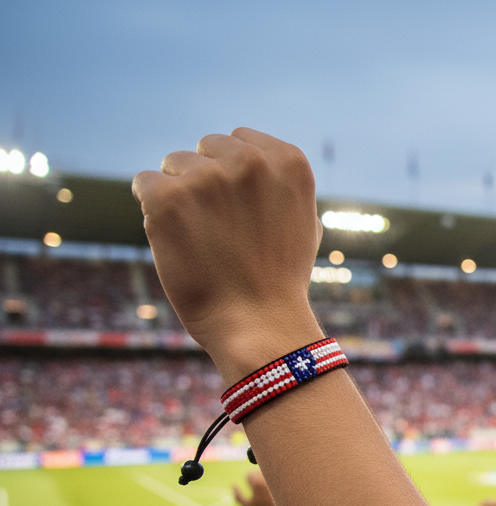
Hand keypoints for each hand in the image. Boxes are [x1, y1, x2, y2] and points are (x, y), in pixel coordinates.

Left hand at [132, 129, 323, 382]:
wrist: (259, 326)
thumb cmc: (280, 282)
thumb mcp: (302, 224)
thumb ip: (280, 187)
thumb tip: (261, 163)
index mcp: (289, 161)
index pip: (239, 141)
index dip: (235, 179)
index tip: (244, 217)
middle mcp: (250, 161)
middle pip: (204, 150)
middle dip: (206, 184)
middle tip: (223, 235)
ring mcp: (207, 177)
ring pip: (173, 167)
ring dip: (181, 199)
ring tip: (204, 243)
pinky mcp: (168, 198)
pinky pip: (145, 185)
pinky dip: (154, 214)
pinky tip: (179, 244)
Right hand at [234, 470, 282, 505]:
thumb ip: (238, 496)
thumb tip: (233, 484)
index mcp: (257, 484)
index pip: (249, 474)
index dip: (248, 478)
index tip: (250, 482)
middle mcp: (267, 479)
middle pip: (258, 471)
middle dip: (257, 475)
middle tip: (258, 483)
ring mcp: (277, 480)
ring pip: (268, 472)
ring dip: (266, 476)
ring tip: (267, 486)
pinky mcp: (285, 481)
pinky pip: (277, 476)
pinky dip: (275, 479)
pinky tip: (276, 486)